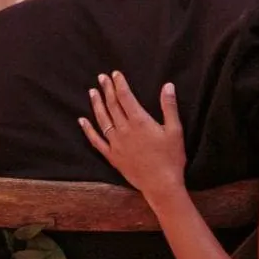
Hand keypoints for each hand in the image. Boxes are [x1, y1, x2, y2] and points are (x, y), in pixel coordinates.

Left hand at [80, 72, 186, 199]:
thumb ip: (169, 107)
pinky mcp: (112, 156)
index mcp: (140, 121)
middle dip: (107, 89)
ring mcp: (116, 143)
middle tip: (101, 77)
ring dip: (97, 104)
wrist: (161, 184)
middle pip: (112, 105)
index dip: (119, 84)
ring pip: (102, 120)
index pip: (126, 97)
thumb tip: (167, 86)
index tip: (115, 74)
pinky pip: (96, 141)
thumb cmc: (171, 158)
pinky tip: (82, 121)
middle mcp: (124, 130)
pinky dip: (88, 130)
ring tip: (92, 92)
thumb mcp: (175, 130)